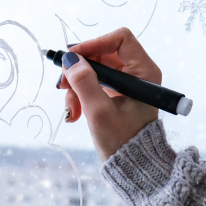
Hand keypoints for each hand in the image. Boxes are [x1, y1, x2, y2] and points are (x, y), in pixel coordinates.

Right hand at [58, 27, 160, 161]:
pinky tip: (74, 113)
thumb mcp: (99, 111)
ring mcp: (125, 84)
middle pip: (101, 55)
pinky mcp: (115, 94)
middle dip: (79, 71)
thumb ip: (84, 82)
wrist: (133, 166)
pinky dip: (80, 95)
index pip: (120, 39)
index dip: (94, 44)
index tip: (72, 58)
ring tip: (71, 110)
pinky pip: (93, 84)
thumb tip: (70, 59)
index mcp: (144, 72)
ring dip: (76, 87)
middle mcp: (137, 73)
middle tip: (62, 86)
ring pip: (93, 70)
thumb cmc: (123, 140)